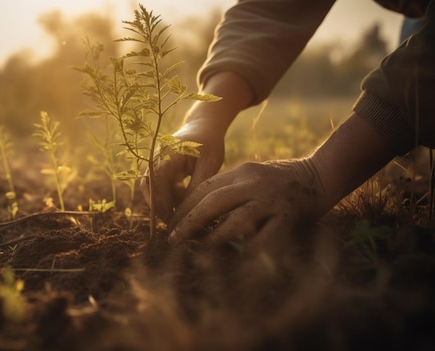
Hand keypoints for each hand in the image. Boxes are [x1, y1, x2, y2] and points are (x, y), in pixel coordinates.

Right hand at [139, 72, 253, 221]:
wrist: (203, 127)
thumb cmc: (209, 144)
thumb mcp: (210, 164)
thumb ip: (198, 185)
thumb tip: (187, 211)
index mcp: (168, 151)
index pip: (157, 179)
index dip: (161, 200)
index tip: (171, 218)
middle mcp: (155, 157)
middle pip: (148, 185)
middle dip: (158, 206)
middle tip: (173, 223)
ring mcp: (153, 163)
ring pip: (149, 188)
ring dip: (161, 202)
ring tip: (178, 214)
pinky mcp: (156, 169)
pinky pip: (155, 188)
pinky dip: (165, 198)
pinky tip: (181, 202)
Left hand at [168, 159, 326, 248]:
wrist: (323, 174)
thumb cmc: (281, 179)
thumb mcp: (253, 176)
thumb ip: (230, 190)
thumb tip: (198, 212)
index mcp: (242, 172)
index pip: (205, 188)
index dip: (184, 207)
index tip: (170, 223)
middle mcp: (254, 183)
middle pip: (213, 202)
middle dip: (189, 222)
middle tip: (173, 239)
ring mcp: (271, 200)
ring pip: (235, 221)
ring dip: (214, 238)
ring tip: (198, 251)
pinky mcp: (288, 217)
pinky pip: (264, 239)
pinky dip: (248, 252)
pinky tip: (235, 263)